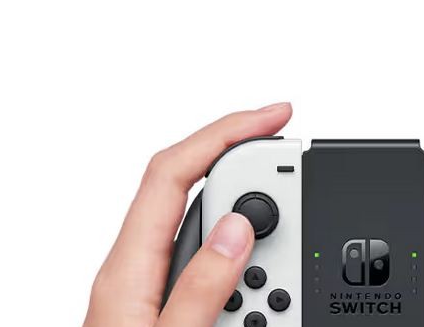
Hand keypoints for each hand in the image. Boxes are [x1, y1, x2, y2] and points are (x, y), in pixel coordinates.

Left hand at [84, 102, 292, 326]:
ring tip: (287, 251)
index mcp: (126, 271)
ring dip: (252, 232)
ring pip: (206, 230)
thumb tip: (236, 229)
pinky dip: (242, 260)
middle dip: (250, 179)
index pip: (173, 171)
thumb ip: (200, 289)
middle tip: (297, 182)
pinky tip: (259, 277)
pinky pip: (207, 263)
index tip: (273, 117)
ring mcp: (146, 288)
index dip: (225, 133)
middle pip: (194, 192)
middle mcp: (133, 271)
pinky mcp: (162, 307)